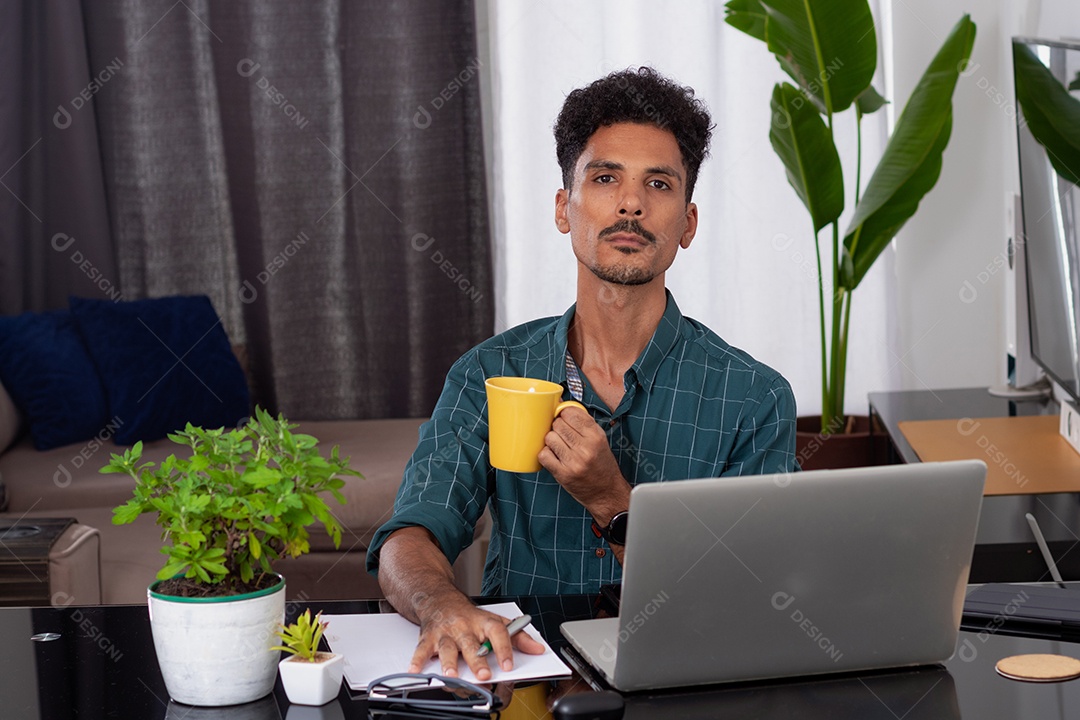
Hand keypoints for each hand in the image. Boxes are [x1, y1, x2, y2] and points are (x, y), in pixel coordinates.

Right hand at [408, 599, 545, 680]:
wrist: (440, 599)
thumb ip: (518, 636)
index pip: (498, 632)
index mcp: (484, 622)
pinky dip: (417, 661)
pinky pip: (422, 650)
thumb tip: (538, 649)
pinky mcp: (429, 638)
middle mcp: (465, 627)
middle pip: (471, 644)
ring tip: (451, 675)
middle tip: (483, 674)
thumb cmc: (470, 616)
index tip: (508, 665)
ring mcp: (446, 633)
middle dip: (476, 660)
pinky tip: (415, 671)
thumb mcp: (496, 621)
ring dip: (448, 662)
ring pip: (448, 648)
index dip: (504, 648)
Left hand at [538, 407, 629, 516]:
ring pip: (549, 438)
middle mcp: (585, 448)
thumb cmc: (602, 466)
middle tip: (563, 436)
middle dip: (557, 427)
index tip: (564, 418)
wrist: (607, 493)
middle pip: (558, 424)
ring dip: (551, 441)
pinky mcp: (562, 474)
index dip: (564, 414)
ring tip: (559, 447)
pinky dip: (546, 454)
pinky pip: (544, 455)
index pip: (571, 413)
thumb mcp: (601, 441)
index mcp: (596, 436)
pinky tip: (554, 457)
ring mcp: (573, 461)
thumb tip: (564, 409)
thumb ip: (585, 425)